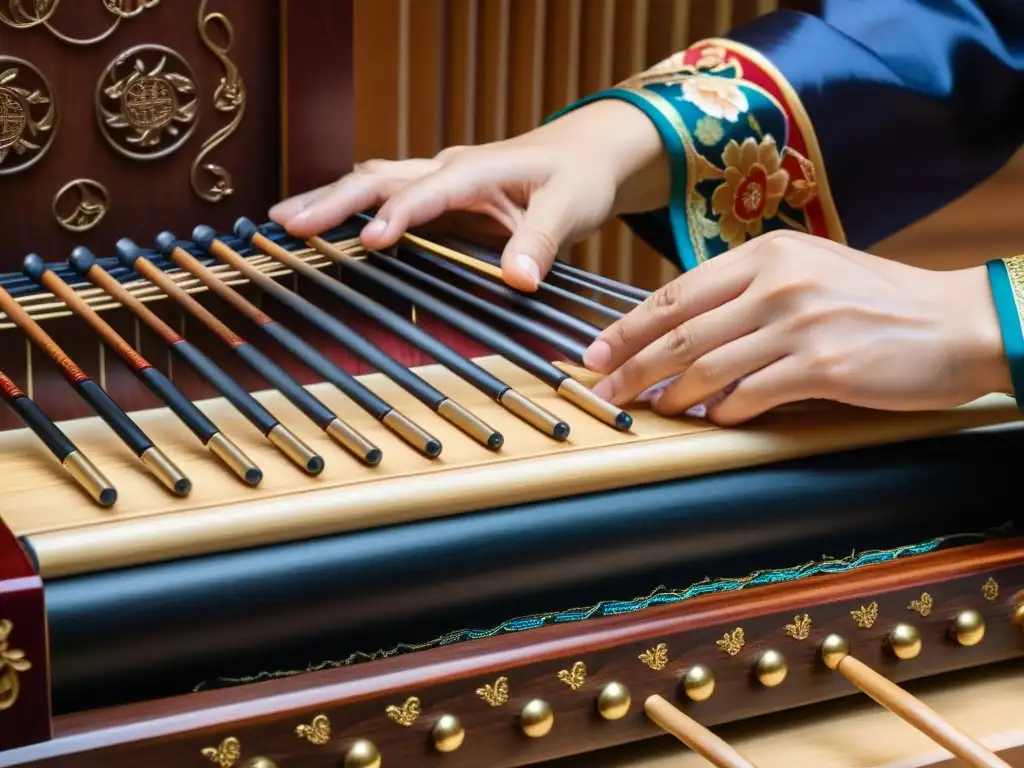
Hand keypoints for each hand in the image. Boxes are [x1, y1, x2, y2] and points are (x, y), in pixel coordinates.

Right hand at [269, 100, 669, 290]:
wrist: (585, 155)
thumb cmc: (579, 176)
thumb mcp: (571, 208)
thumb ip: (542, 243)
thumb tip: (517, 280)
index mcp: (476, 169)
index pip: (427, 191)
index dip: (397, 215)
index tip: (369, 240)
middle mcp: (448, 169)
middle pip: (379, 178)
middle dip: (332, 200)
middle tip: (287, 224)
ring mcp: (439, 181)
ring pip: (373, 182)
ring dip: (329, 200)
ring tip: (283, 221)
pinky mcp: (438, 198)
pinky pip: (385, 197)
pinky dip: (349, 208)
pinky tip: (323, 225)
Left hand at [583, 231, 1010, 424]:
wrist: (959, 321)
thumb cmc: (878, 301)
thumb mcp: (809, 272)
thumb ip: (748, 291)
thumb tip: (684, 327)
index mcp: (767, 254)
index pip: (675, 293)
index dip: (628, 328)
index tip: (595, 354)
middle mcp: (778, 282)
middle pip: (680, 331)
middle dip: (631, 366)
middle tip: (603, 391)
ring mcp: (800, 323)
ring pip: (707, 365)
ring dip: (671, 395)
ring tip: (650, 411)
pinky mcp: (824, 365)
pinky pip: (751, 395)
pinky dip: (723, 412)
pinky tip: (711, 421)